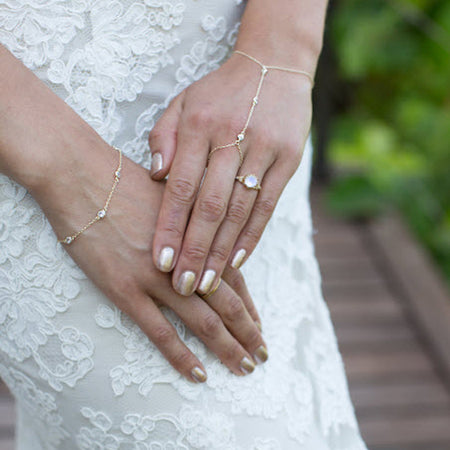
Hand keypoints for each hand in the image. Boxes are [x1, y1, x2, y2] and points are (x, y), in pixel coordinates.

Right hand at [31, 138, 266, 382]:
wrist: (82, 175)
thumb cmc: (125, 180)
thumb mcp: (172, 195)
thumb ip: (193, 219)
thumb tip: (209, 234)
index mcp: (198, 236)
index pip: (234, 279)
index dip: (249, 306)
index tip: (258, 327)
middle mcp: (185, 259)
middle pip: (227, 304)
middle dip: (247, 333)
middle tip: (260, 356)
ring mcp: (157, 277)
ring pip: (202, 322)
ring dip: (226, 348)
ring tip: (243, 368)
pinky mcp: (126, 290)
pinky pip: (160, 332)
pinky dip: (182, 356)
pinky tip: (199, 374)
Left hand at [149, 51, 311, 295]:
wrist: (274, 65)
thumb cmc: (220, 91)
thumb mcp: (184, 101)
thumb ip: (164, 137)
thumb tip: (155, 176)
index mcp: (198, 125)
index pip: (180, 187)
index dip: (170, 226)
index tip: (160, 262)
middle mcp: (230, 139)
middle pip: (210, 206)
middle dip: (194, 250)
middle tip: (183, 286)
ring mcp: (263, 149)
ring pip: (239, 211)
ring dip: (222, 251)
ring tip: (207, 283)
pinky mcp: (288, 159)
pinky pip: (268, 204)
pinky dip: (252, 235)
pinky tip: (238, 261)